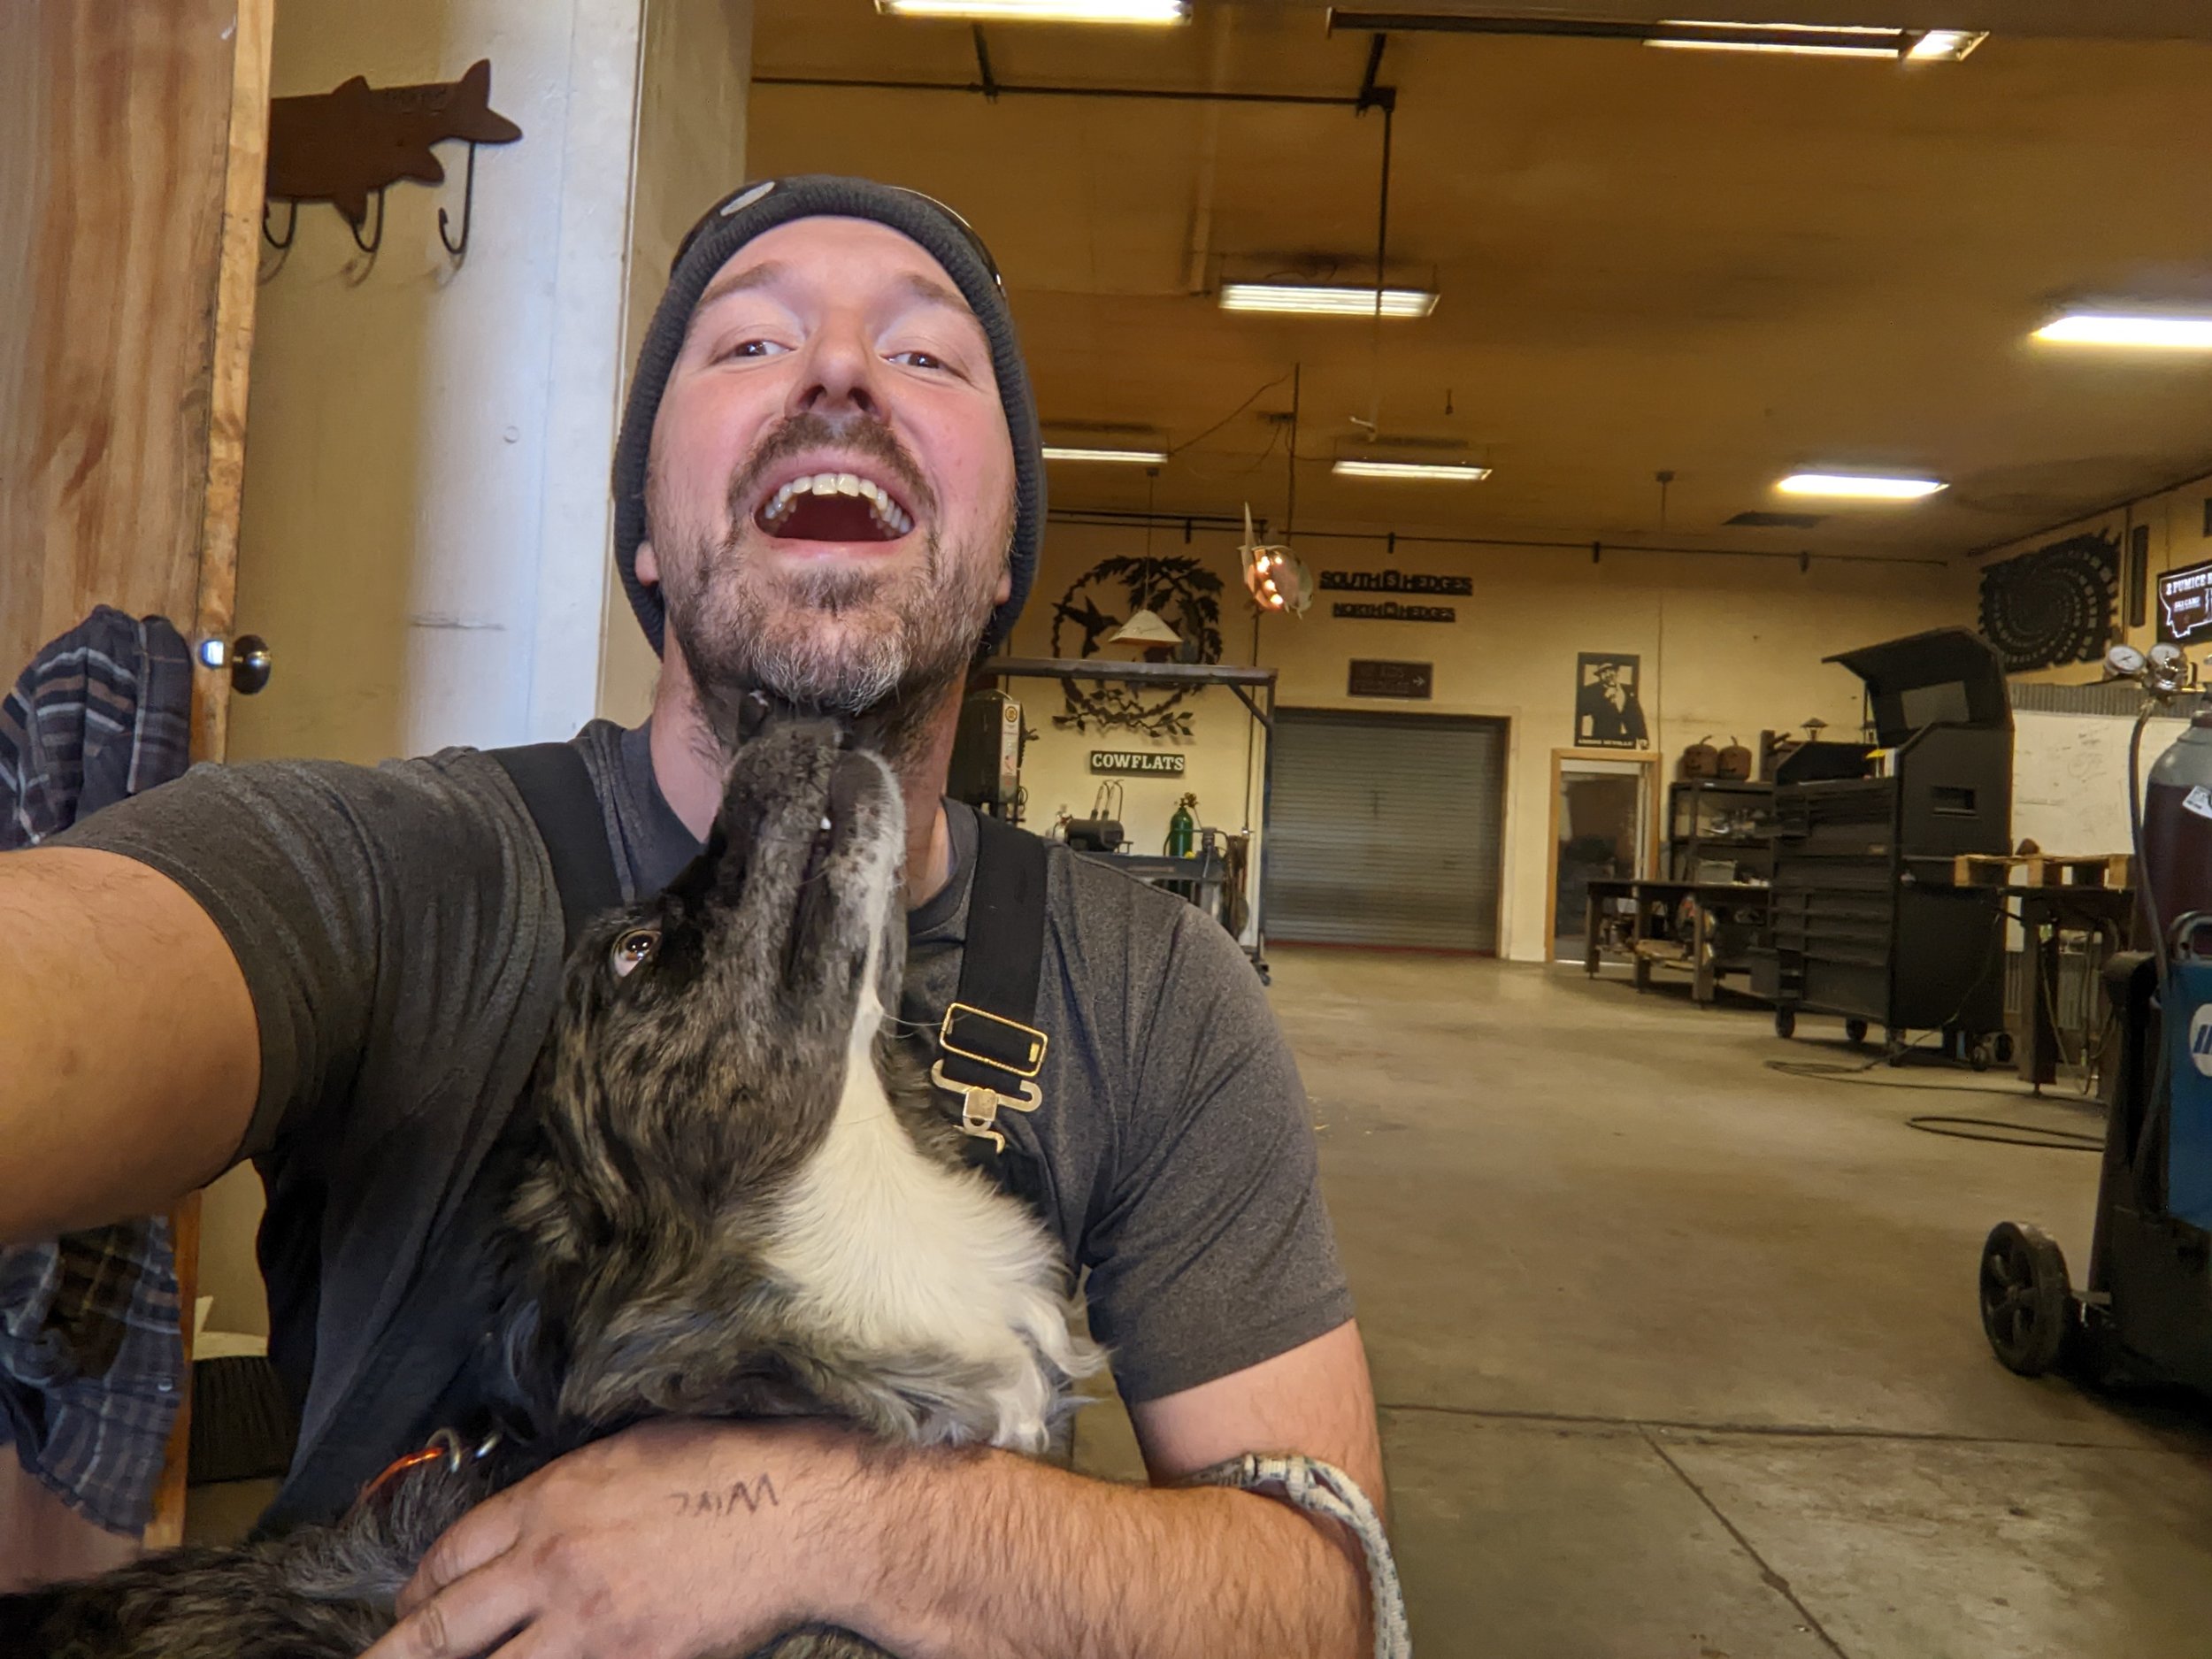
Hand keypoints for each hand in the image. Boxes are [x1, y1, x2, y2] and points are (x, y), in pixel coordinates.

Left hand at [362, 1419, 866, 1658]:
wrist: (802, 1513)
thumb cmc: (732, 1465)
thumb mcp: (634, 1449)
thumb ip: (572, 1487)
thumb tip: (535, 1518)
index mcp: (552, 1499)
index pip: (449, 1557)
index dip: (418, 1592)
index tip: (411, 1611)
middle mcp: (553, 1563)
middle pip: (443, 1629)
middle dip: (396, 1657)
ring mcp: (588, 1624)